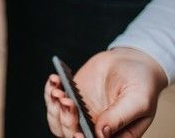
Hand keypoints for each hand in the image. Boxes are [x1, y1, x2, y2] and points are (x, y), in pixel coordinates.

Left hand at [45, 48, 167, 137]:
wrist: (129, 62)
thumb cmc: (141, 83)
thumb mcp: (138, 100)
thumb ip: (120, 117)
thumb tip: (102, 134)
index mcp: (117, 135)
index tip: (79, 134)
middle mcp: (96, 128)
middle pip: (72, 134)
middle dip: (67, 121)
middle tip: (69, 102)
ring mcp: (81, 114)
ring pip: (58, 122)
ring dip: (54, 108)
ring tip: (58, 91)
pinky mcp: (71, 98)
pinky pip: (53, 101)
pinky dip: (49, 92)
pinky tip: (55, 80)